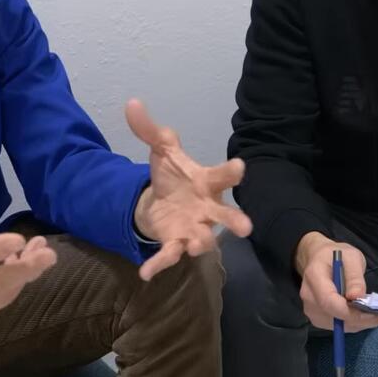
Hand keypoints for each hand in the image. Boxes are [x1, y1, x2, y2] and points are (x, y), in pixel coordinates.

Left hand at [127, 99, 252, 280]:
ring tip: (197, 245)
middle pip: (225, 215)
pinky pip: (170, 255)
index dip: (232, 171)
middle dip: (235, 220)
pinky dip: (159, 264)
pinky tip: (145, 273)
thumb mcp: (161, 149)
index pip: (223, 175)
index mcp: (206, 181)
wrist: (161, 201)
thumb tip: (131, 103)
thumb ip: (149, 129)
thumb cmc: (173, 174)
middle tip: (246, 227)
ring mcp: (194, 228)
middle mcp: (207, 208)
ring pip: (204, 240)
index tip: (240, 166)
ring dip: (201, 243)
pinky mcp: (176, 243)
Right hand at [296, 231, 377, 331]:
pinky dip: (359, 322)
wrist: (317, 258)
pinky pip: (341, 326)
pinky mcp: (319, 319)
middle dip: (364, 319)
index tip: (374, 312)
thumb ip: (354, 276)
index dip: (351, 311)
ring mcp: (312, 311)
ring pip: (342, 325)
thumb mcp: (350, 256)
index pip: (329, 302)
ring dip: (364, 323)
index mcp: (314, 278)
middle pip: (337, 318)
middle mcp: (309, 298)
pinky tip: (372, 315)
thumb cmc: (335, 254)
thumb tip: (357, 298)